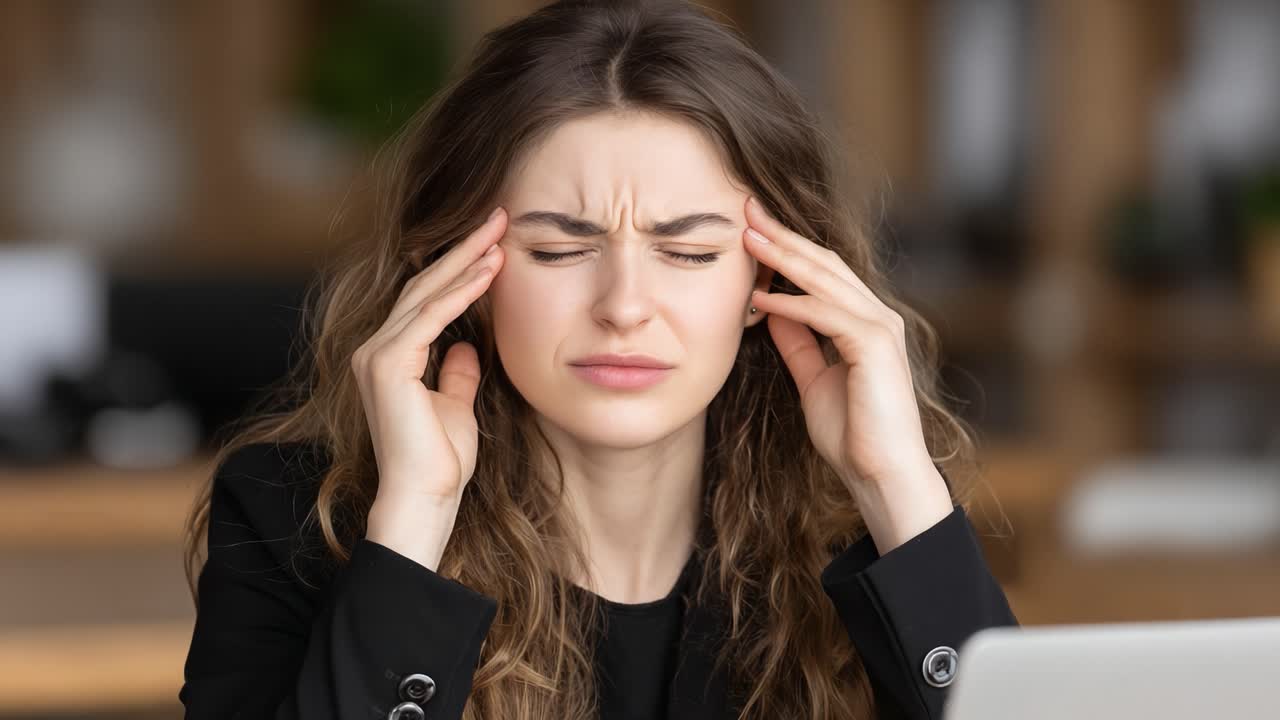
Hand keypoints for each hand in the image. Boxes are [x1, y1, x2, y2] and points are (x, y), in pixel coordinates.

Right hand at [351, 206, 506, 509]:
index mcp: (389, 357)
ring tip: (499, 232)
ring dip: (466, 261)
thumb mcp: (456, 405)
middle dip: (463, 249)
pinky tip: (489, 271)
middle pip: (423, 285)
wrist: (425, 498)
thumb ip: (456, 373)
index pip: (427, 299)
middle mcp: (375, 349)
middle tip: (497, 216)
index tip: (494, 241)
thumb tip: (466, 348)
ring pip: (425, 293)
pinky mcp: (387, 365)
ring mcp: (376, 355)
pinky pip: (430, 317)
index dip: (460, 267)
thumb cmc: (441, 461)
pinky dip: (461, 292)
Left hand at [741, 196, 941, 496]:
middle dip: (782, 236)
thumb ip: (797, 341)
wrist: (880, 474)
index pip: (822, 272)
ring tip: (746, 238)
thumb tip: (770, 307)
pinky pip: (826, 314)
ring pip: (826, 280)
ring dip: (783, 257)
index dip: (786, 247)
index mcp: (865, 322)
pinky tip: (761, 297)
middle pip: (824, 263)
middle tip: (745, 210)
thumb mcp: (812, 378)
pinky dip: (792, 303)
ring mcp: (880, 328)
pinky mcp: (875, 345)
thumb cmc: (852, 433)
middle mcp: (878, 316)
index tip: (750, 228)